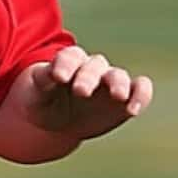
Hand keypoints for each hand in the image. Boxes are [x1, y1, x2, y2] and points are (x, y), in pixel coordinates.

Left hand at [26, 47, 152, 139]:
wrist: (59, 121)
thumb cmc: (43, 102)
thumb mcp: (36, 94)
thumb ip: (42, 82)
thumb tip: (51, 74)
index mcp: (68, 63)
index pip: (70, 56)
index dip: (66, 64)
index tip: (59, 77)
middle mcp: (91, 68)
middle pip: (94, 65)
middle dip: (89, 77)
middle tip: (81, 91)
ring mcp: (109, 82)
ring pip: (118, 75)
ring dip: (119, 84)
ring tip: (118, 96)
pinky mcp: (126, 97)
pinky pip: (140, 89)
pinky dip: (141, 95)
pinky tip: (133, 110)